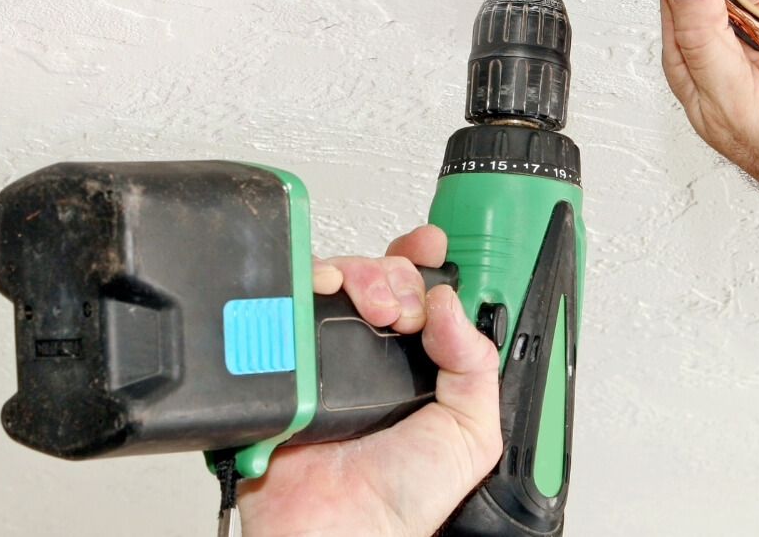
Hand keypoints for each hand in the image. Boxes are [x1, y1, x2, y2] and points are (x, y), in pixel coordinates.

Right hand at [238, 225, 501, 536]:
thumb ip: (476, 364)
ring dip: (357, 274)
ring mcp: (321, 354)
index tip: (433, 249)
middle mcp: (368, 355)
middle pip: (376, 275)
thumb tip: (450, 303)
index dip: (425, 263)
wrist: (340, 530)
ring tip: (376, 310)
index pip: (420, 293)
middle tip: (403, 310)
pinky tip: (324, 296)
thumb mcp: (471, 431)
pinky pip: (284, 306)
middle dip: (394, 274)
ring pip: (332, 279)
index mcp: (415, 366)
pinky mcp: (282, 360)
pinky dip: (302, 287)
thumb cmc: (400, 500)